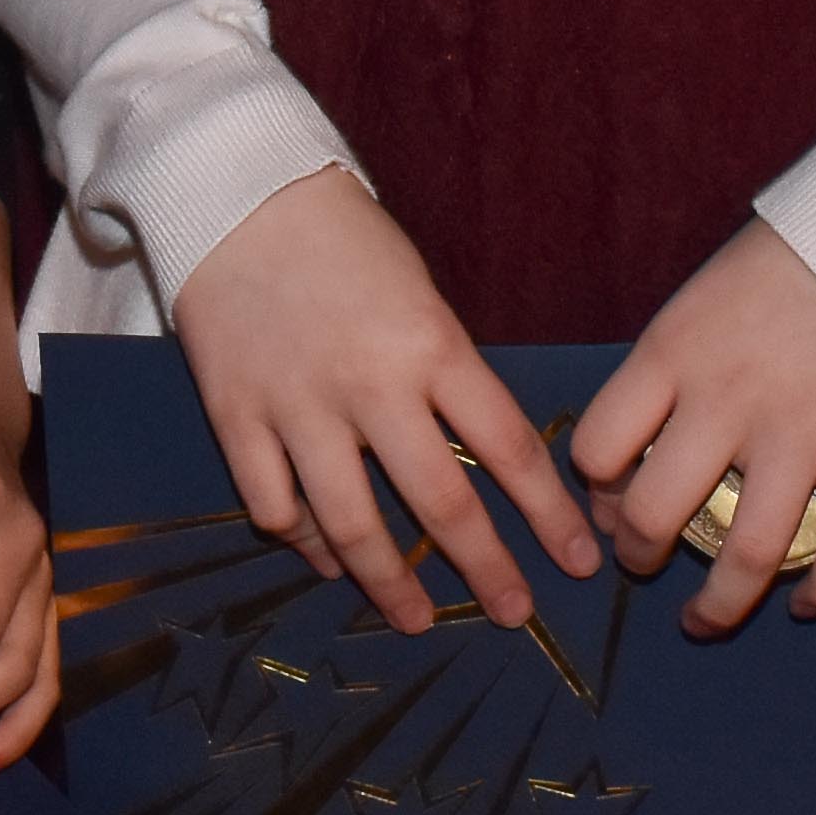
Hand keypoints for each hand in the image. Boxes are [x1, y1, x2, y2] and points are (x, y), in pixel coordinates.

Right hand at [166, 169, 600, 633]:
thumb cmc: (344, 239)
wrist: (237, 195)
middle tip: (513, 614)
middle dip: (486, 570)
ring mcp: (299, 408)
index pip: (508, 449)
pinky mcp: (237, 417)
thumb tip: (478, 457)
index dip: (549, 515)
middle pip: (440, 504)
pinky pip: (275, 505)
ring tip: (418, 619)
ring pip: (353, 525)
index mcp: (431, 346)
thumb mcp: (421, 292)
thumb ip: (446, 372)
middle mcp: (370, 386)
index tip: (578, 562)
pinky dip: (305, 543)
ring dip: (392, 584)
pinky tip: (327, 560)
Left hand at [562, 217, 815, 634]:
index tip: (608, 499)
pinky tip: (804, 605)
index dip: (593, 487)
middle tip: (643, 563)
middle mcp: (730, 402)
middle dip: (638, 557)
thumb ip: (662, 376)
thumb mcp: (696, 302)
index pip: (596, 446)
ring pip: (749, 557)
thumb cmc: (782, 265)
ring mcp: (805, 435)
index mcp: (673, 354)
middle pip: (657, 514)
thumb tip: (629, 460)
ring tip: (705, 618)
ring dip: (719, 605)